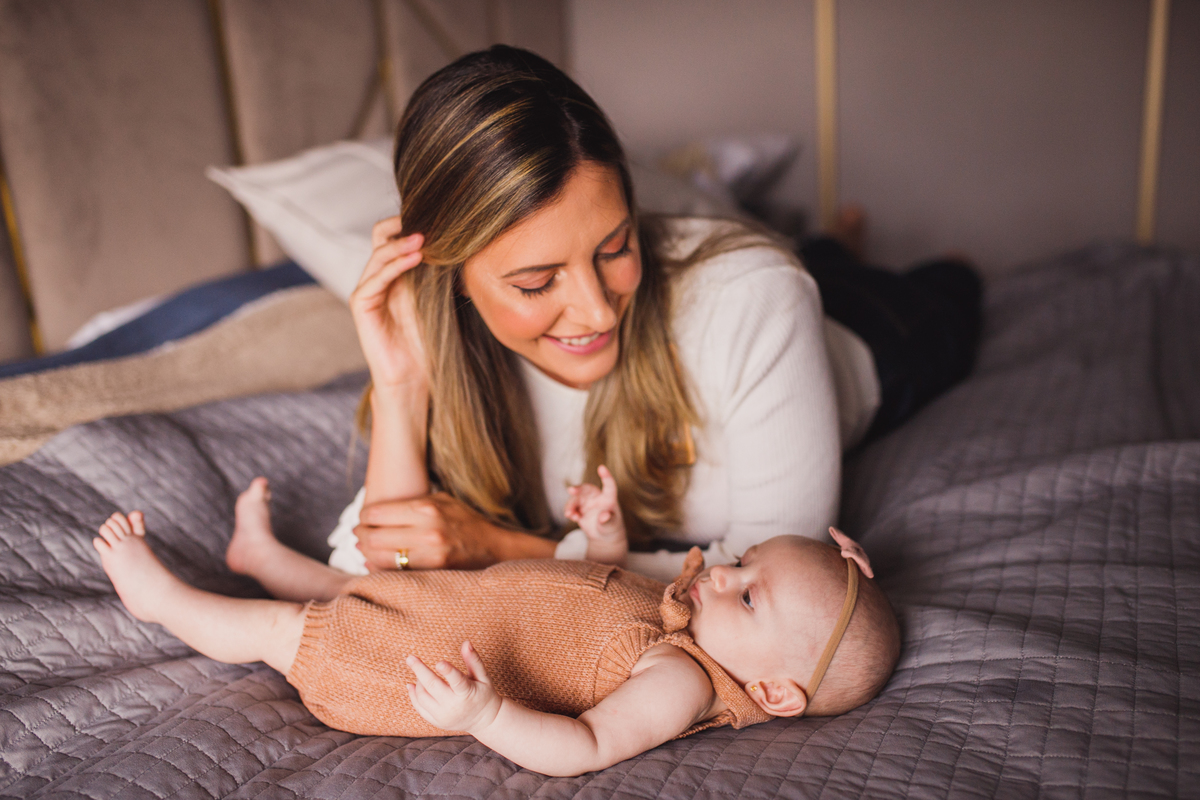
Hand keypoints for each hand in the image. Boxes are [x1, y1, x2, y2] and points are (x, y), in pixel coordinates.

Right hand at [349, 216, 426, 388]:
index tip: (437, 217)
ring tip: (424, 239)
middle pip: (380, 236)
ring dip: (401, 244)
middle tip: (429, 222)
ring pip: (378, 254)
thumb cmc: (426, 343)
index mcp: (394, 275)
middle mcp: (377, 278)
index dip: (409, 224)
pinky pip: (375, 278)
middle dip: (403, 226)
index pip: (393, 236)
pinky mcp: (361, 305)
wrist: (412, 377)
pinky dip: (394, 265)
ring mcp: (367, 290)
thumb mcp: (435, 299)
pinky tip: (415, 258)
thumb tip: (455, 242)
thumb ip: (435, 273)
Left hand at [354, 492, 500, 569]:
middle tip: (358, 535)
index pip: (376, 514)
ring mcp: (431, 555)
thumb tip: (375, 512)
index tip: (363, 520)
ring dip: (366, 554)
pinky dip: (380, 569)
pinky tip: (376, 563)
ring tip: (364, 549)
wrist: (495, 547)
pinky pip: (394, 573)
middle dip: (361, 536)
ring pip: (380, 558)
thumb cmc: (465, 521)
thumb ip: (411, 503)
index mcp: (427, 508)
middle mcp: (428, 531)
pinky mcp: (433, 572)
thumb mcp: (442, 501)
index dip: (364, 517)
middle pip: (374, 537)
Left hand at [407, 641, 502, 733]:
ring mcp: (443, 716)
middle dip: (420, 670)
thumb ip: (473, 660)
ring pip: (423, 697)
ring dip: (419, 681)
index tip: (439, 662)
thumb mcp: (483, 676)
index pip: (457, 682)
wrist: (484, 721)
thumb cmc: (483, 693)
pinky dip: (413, 695)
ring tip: (420, 671)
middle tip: (410, 658)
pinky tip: (412, 684)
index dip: (448, 672)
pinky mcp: (436, 722)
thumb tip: (466, 642)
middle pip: (433, 687)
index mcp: (467, 694)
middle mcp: (454, 706)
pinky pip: (420, 708)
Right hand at [564, 465, 626, 563]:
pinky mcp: (579, 508)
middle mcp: (596, 497)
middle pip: (586, 488)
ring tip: (569, 515)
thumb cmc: (611, 527)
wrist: (603, 536)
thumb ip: (608, 520)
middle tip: (570, 490)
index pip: (609, 485)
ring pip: (576, 498)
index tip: (601, 467)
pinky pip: (571, 507)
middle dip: (578, 488)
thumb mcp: (611, 525)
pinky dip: (570, 511)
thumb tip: (604, 515)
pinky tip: (573, 518)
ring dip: (570, 505)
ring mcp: (586, 502)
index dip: (606, 476)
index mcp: (608, 498)